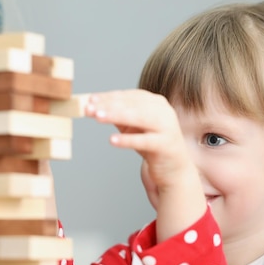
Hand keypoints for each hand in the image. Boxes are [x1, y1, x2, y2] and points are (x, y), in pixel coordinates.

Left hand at [85, 90, 205, 240]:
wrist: (174, 168)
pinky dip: (127, 139)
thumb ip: (117, 116)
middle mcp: (163, 111)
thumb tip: (91, 107)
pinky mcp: (166, 145)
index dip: (108, 97)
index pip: (128, 96)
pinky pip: (144, 141)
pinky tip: (112, 140)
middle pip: (132, 104)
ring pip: (139, 117)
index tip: (89, 99)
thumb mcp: (132, 127)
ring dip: (117, 116)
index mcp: (155, 102)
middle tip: (89, 108)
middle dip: (108, 105)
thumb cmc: (151, 144)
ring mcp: (167, 127)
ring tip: (98, 117)